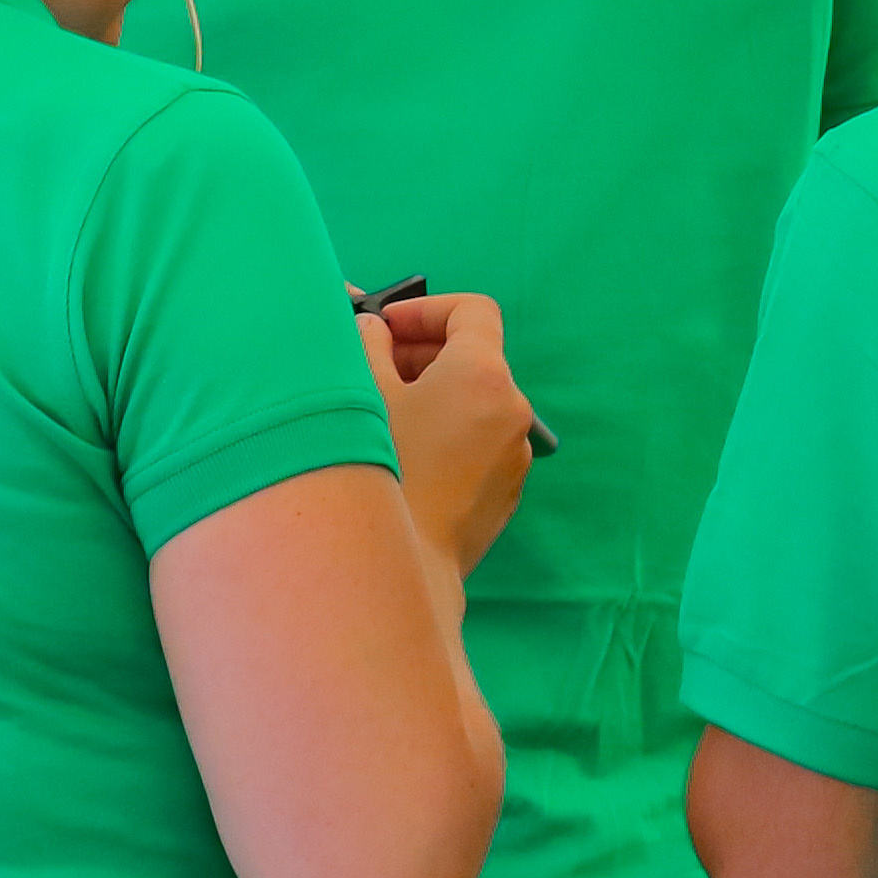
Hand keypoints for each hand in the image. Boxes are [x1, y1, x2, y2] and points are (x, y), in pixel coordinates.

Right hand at [361, 295, 532, 571]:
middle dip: (420, 353)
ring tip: (381, 414)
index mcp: (485, 376)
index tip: (386, 326)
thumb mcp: (364, 394)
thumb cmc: (379, 472)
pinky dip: (445, 434)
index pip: (473, 311)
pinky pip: (477, 445)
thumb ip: (369, 344)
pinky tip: (401, 456)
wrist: (399, 569)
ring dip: (431, 396)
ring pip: (474, 405)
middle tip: (370, 367)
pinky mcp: (503, 495)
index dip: (427, 308)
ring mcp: (513, 458)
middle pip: (473, 358)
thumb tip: (374, 330)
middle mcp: (512, 412)